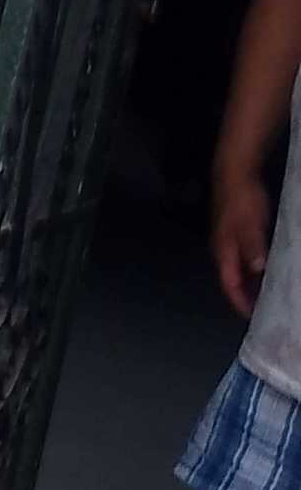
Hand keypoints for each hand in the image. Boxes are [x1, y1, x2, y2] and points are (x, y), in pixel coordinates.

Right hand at [216, 164, 275, 317]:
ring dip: (250, 282)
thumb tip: (258, 270)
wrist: (234, 173)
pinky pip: (243, 257)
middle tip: (262, 307)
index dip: (239, 300)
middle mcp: (223, 249)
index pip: (229, 283)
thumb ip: (253, 247)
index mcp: (224, 250)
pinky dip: (253, 267)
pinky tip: (266, 267)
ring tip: (267, 292)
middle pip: (233, 279)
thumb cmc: (242, 199)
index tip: (250, 315)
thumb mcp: (250, 224)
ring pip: (238, 268)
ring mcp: (228, 240)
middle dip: (246, 295)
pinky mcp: (235, 232)